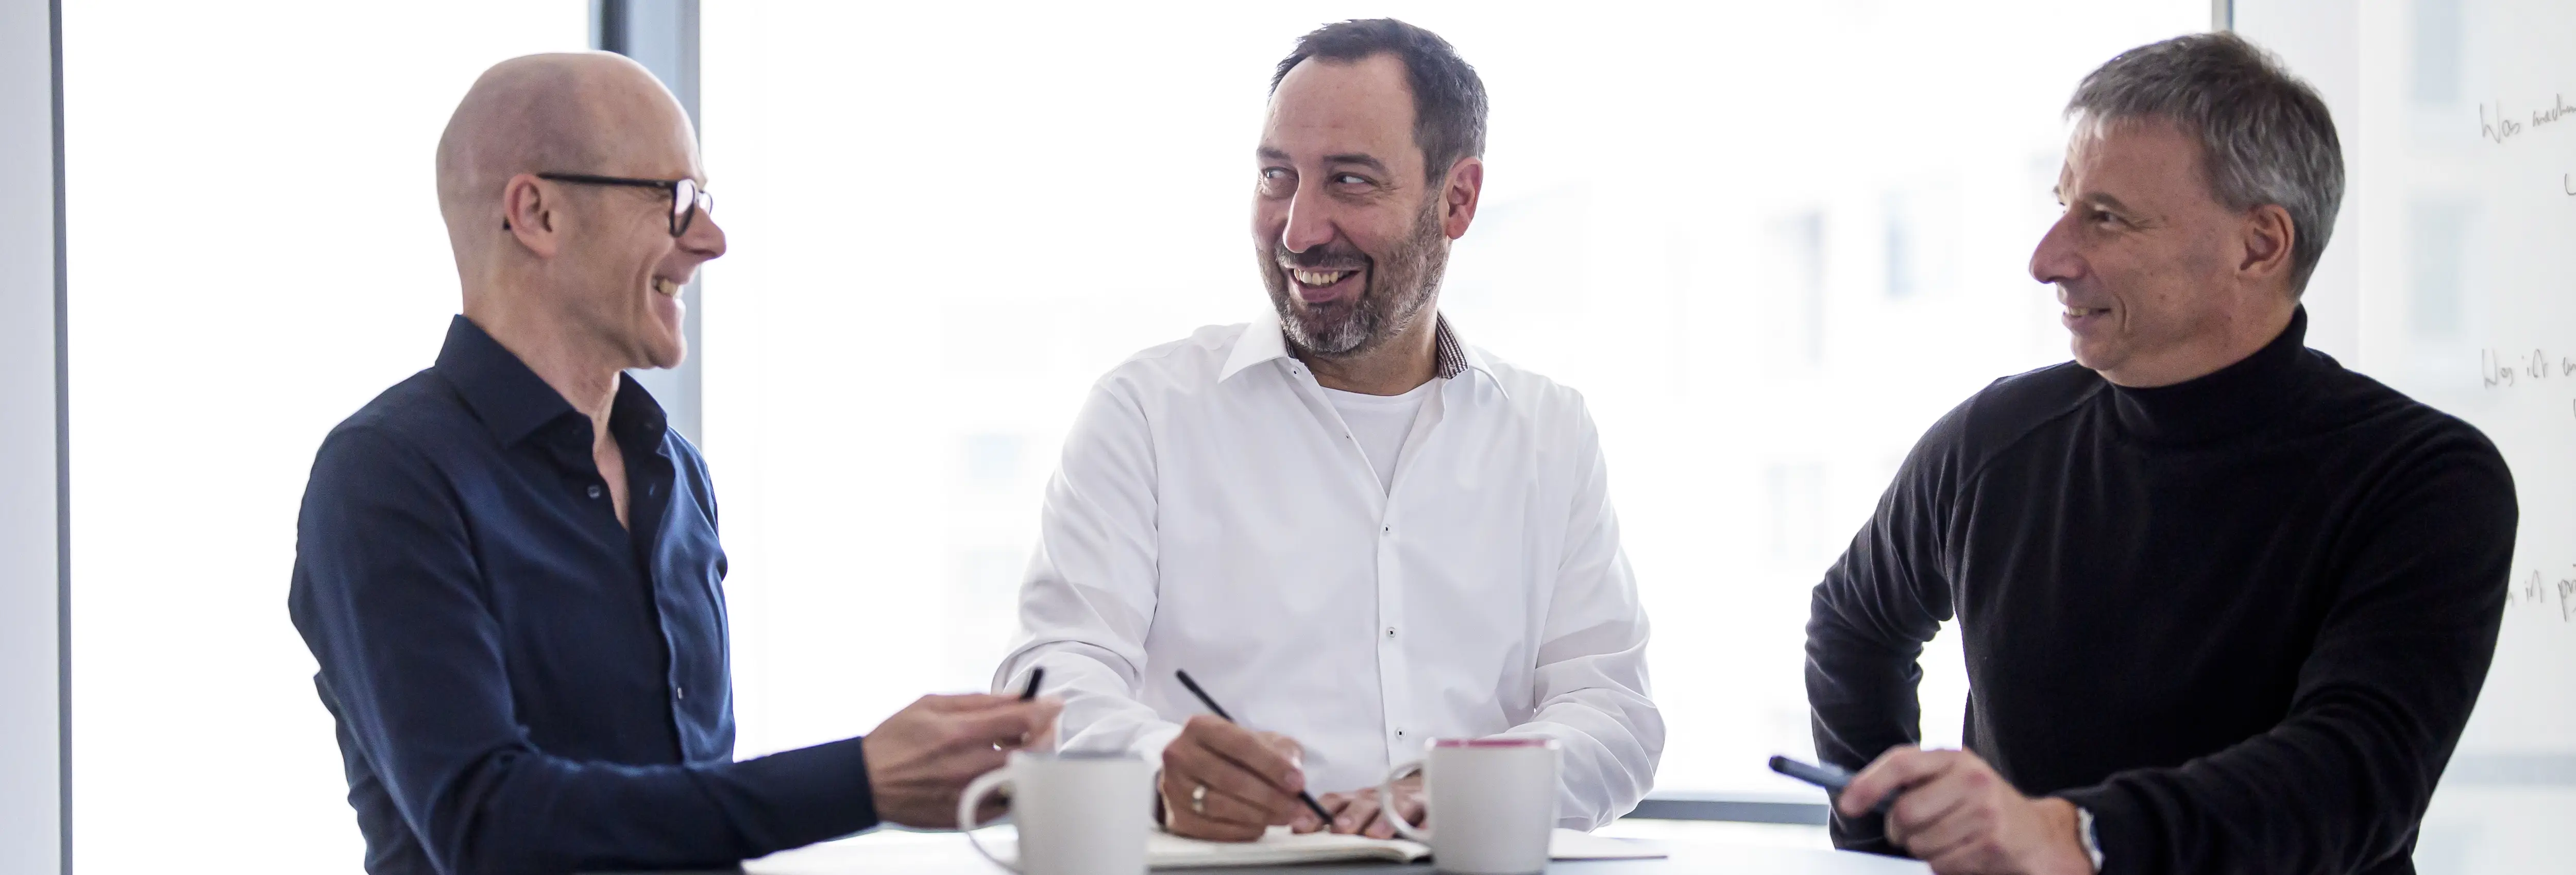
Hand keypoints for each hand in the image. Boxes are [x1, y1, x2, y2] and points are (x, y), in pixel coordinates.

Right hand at [862, 693, 1062, 828]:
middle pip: (1031, 753)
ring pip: (1021, 780)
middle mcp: (967, 766)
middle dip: (1045, 736)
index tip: (1055, 704)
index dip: (1045, 710)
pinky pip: (1005, 803)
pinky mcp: (965, 815)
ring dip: (1028, 762)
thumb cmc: (895, 741)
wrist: (866, 782)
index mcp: (959, 733)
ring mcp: (968, 794)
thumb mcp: (931, 705)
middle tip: (1042, 727)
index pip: (1021, 720)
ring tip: (1016, 749)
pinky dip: (1010, 785)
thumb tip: (1017, 696)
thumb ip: (979, 701)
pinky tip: (999, 771)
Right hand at [1160, 714, 1315, 840]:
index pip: (1241, 745)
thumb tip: (1294, 770)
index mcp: (1201, 727)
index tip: (1298, 782)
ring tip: (1284, 817)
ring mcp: (1174, 787)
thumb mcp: (1258, 739)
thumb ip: (1280, 749)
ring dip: (1259, 815)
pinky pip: (1213, 828)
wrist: (1193, 770)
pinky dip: (1242, 830)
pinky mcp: (1177, 816)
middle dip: (1270, 795)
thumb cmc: (1232, 753)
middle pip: (1230, 778)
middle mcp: (1180, 754)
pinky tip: (1261, 826)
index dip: (1272, 765)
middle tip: (1297, 807)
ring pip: (1221, 806)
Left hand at [1310, 773, 1422, 838]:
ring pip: (1395, 806)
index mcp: (1357, 798)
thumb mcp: (1359, 808)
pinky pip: (1428, 814)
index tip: (1299, 827)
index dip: (1316, 814)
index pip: (1333, 802)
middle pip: (1364, 803)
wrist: (1425, 787)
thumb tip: (1299, 830)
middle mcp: (1379, 797)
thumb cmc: (1386, 803)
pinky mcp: (1429, 806)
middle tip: (1340, 829)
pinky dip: (1425, 823)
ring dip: (1384, 820)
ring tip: (1375, 835)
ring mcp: (1405, 800)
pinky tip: (1420, 832)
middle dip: (1351, 816)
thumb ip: (1336, 817)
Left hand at [1840, 747, 2094, 874]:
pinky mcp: (1992, 842)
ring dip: (1925, 851)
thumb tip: (1856, 796)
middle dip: (1899, 831)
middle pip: (1904, 812)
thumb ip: (1915, 783)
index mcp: (1955, 758)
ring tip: (1949, 841)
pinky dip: (1944, 865)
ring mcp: (1984, 811)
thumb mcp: (1954, 782)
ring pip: (1920, 843)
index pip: (1901, 763)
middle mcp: (1971, 779)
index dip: (1868, 783)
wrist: (2041, 835)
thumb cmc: (1985, 808)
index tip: (1847, 803)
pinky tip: (1964, 853)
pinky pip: (1941, 863)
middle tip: (1911, 833)